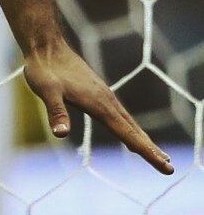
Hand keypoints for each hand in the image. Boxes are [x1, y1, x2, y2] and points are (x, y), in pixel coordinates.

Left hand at [23, 39, 172, 175]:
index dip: (146, 151)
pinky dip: (131, 128)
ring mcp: (104, 97)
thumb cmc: (45, 69)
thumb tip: (61, 133)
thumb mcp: (46, 91)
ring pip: (129, 123)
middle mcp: (107, 101)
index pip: (128, 134)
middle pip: (134, 131)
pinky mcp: (98, 94)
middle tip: (168, 168)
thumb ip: (56, 111)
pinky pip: (121, 116)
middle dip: (151, 150)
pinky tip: (130, 133)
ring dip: (143, 140)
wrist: (47, 46)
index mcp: (100, 104)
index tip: (165, 166)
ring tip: (158, 156)